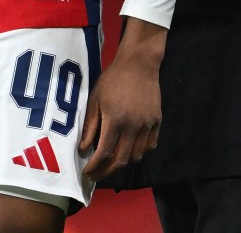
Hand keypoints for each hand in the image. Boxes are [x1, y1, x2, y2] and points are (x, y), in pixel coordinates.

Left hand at [80, 19, 165, 180]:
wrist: (139, 64)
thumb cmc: (113, 79)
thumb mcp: (95, 99)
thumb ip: (90, 126)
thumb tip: (83, 149)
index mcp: (115, 120)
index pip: (104, 153)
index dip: (94, 167)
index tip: (86, 173)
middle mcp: (133, 126)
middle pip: (121, 161)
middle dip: (106, 172)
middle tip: (96, 176)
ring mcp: (147, 125)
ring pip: (136, 156)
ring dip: (122, 164)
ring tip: (111, 164)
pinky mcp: (157, 122)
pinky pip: (149, 147)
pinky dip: (139, 153)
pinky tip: (129, 151)